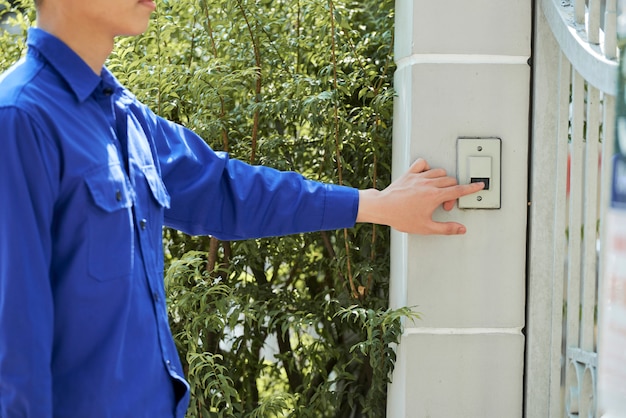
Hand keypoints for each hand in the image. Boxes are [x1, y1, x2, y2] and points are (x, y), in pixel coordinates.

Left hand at [356, 158, 483, 234]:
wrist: (382, 207)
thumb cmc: (401, 217)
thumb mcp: (426, 227)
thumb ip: (446, 228)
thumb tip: (461, 229)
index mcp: (435, 196)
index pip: (459, 190)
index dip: (471, 188)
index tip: (479, 185)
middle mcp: (429, 184)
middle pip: (451, 181)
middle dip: (452, 192)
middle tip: (444, 204)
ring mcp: (419, 176)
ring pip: (439, 171)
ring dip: (442, 180)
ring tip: (436, 192)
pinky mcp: (409, 173)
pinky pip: (422, 163)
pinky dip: (427, 167)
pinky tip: (426, 176)